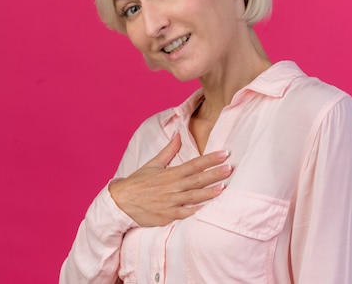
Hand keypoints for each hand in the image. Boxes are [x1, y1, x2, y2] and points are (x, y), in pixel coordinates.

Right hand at [109, 133, 231, 226]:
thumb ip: (168, 150)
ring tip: (224, 186)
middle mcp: (172, 187)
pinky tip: (208, 209)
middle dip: (215, 173)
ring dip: (209, 192)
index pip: (194, 164)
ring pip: (194, 196)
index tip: (224, 153)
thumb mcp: (153, 164)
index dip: (210, 159)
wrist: (121, 202)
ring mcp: (171, 202)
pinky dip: (195, 211)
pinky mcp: (168, 216)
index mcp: (170, 173)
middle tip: (230, 167)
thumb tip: (178, 135)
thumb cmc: (138, 183)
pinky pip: (185, 214)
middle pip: (197, 179)